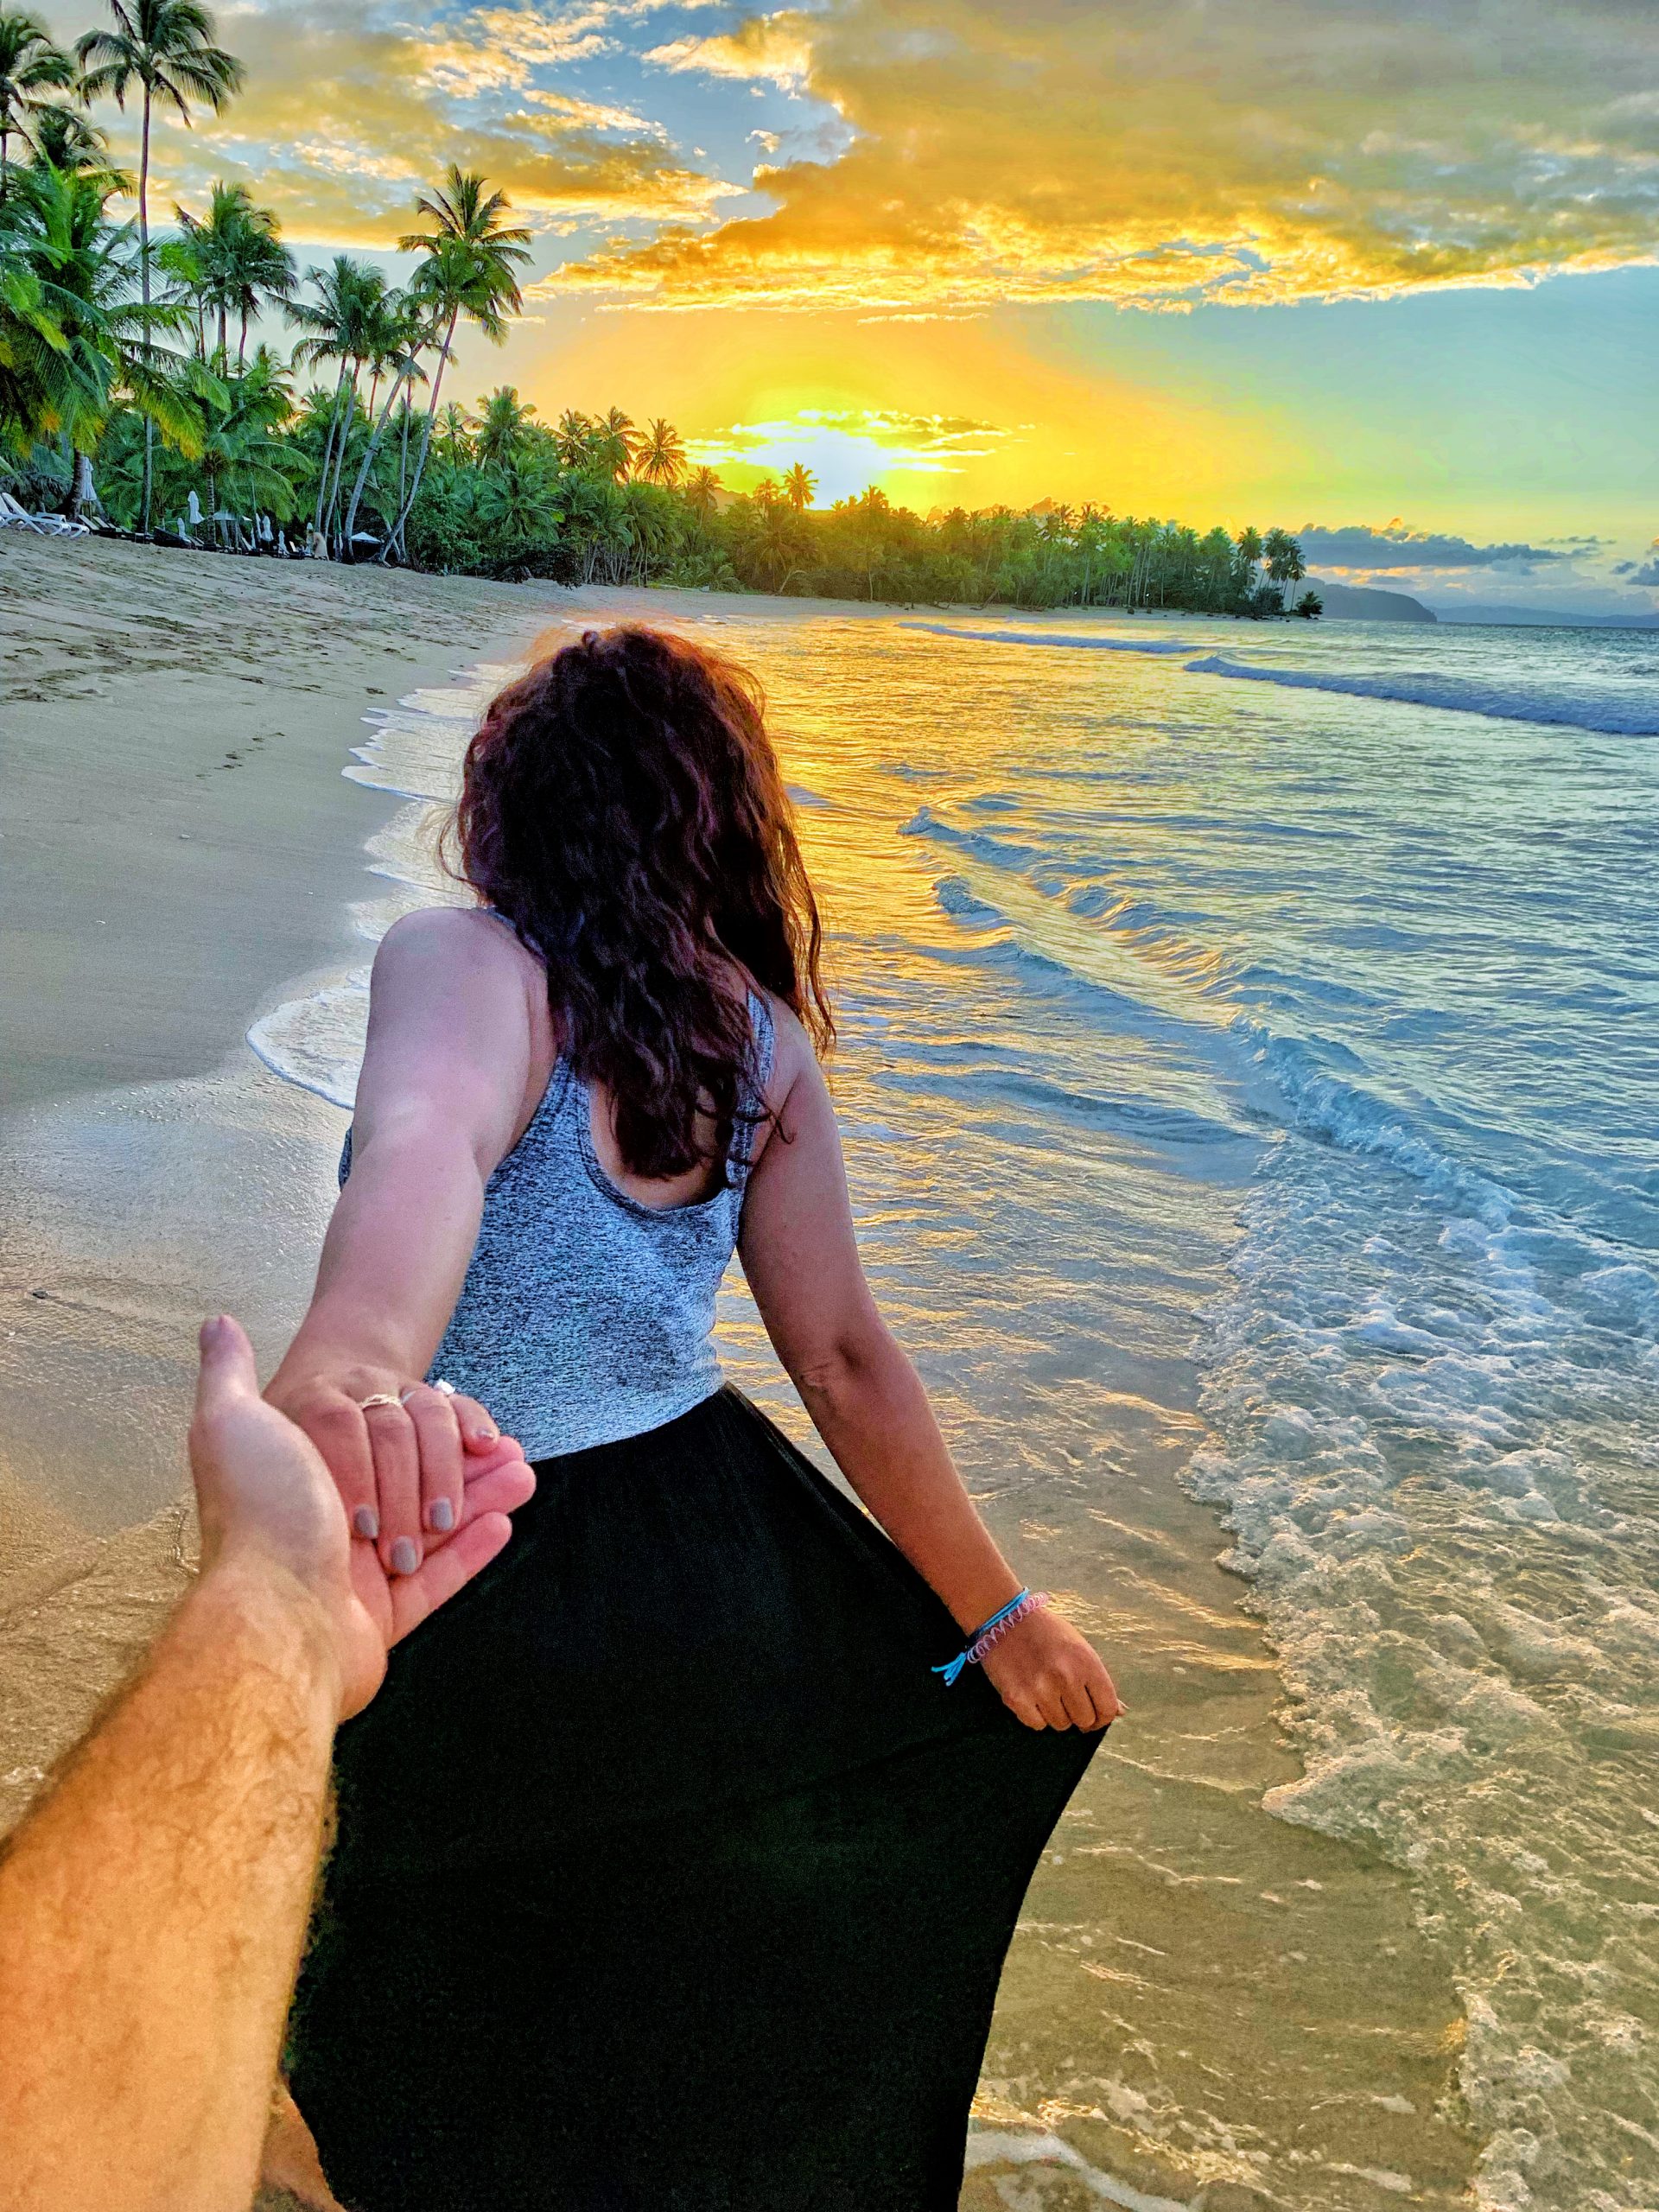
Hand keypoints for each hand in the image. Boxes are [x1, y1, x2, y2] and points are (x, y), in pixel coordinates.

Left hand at [190, 1317, 534, 1717]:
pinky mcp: (383, 1618)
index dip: (415, 1428)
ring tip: (523, 1474)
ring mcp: (355, 1572)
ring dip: (480, 1497)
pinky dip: (472, 1549)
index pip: (374, 1435)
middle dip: (458, 1463)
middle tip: (501, 1449)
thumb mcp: (231, 1422)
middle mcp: (327, 1521)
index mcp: (303, 1476)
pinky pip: (438, 1581)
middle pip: (410, 1478)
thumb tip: (217, 1323)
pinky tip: (504, 1519)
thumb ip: (228, 1373)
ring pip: (431, 1525)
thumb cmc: (257, 1514)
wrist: (273, 1617)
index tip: (452, 1415)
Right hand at [978, 1606, 1122, 1731]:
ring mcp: (1040, 1689)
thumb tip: (1120, 1710)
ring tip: (1047, 1691)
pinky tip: (1032, 1695)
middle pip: (1085, 1721)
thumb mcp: (1080, 1648)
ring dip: (1056, 1714)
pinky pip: (1036, 1724)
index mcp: (1086, 1663)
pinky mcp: (1016, 1698)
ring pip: (1060, 1725)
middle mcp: (1065, 1677)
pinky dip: (1036, 1715)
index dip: (1104, 1716)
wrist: (1005, 1618)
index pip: (1108, 1709)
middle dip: (1079, 1714)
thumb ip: (1099, 1680)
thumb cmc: (1047, 1632)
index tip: (1095, 1714)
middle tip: (1068, 1701)